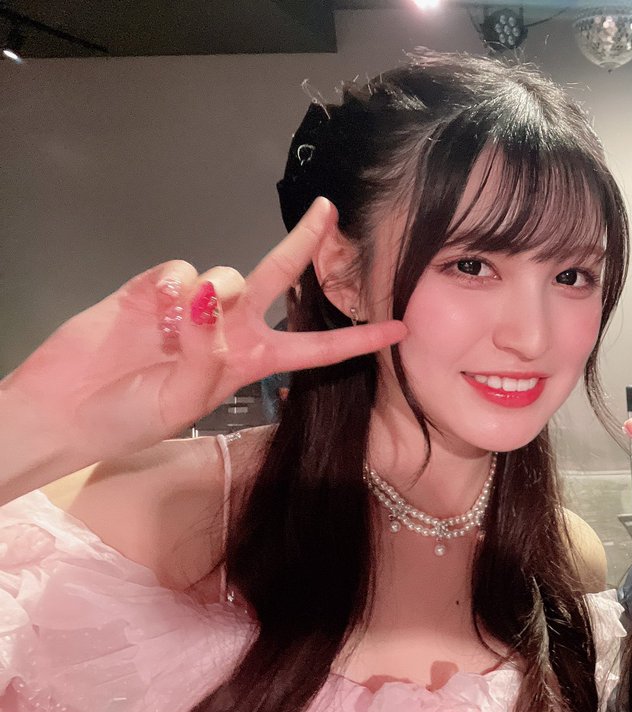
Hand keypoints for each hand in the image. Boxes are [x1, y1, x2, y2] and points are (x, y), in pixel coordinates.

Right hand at [0, 198, 405, 468]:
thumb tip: (213, 296)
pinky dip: (169, 293)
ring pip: (225, 272)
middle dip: (306, 242)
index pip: (317, 348)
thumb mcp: (183, 403)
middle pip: (279, 275)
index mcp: (253, 361)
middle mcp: (232, 326)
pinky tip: (148, 316)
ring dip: (209, 298)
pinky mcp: (157, 284)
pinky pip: (181, 271)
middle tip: (330, 210)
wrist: (66, 405)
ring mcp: (196, 302)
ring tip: (168, 335)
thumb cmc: (131, 416)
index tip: (401, 327)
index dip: (359, 338)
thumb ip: (208, 355)